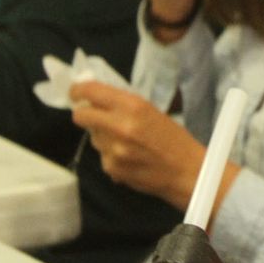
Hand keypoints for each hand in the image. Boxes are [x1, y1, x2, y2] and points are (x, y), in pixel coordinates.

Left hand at [70, 79, 232, 212]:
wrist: (187, 172)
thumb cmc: (174, 138)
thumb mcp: (151, 111)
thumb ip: (123, 105)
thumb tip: (94, 99)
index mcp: (132, 105)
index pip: (90, 91)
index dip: (78, 91)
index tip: (76, 93)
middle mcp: (119, 125)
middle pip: (81, 116)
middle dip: (84, 114)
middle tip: (94, 115)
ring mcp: (113, 149)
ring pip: (93, 138)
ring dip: (102, 137)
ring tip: (126, 142)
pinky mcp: (111, 168)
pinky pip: (102, 156)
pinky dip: (111, 155)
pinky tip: (130, 158)